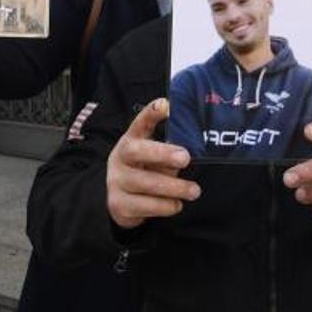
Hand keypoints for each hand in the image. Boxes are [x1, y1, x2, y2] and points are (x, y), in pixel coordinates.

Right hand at [106, 98, 199, 229]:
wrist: (119, 201)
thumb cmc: (144, 172)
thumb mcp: (153, 158)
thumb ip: (168, 154)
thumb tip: (186, 155)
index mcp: (131, 141)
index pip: (139, 123)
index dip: (150, 113)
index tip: (165, 105)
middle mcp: (120, 158)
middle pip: (137, 151)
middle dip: (162, 154)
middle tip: (186, 158)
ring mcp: (117, 182)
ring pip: (145, 183)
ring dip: (174, 187)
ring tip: (194, 191)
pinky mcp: (119, 205)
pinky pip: (146, 206)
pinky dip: (166, 206)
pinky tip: (177, 204)